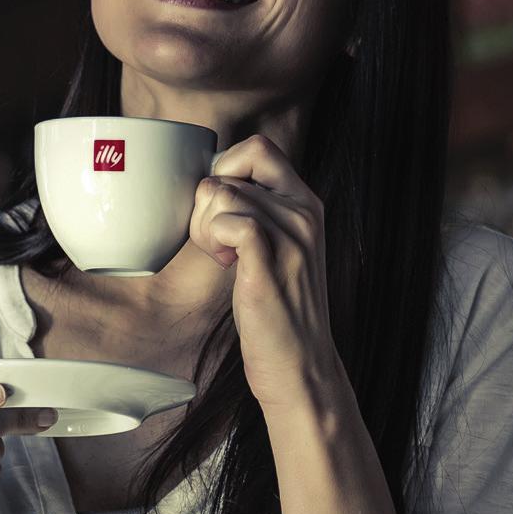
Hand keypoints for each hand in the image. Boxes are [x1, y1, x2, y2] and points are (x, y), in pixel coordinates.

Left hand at [189, 133, 336, 412]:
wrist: (300, 366)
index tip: (219, 209)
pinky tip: (226, 263)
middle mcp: (304, 212)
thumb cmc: (278, 311)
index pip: (259, 147)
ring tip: (222, 256)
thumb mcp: (278, 248)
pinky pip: (232, 220)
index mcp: (306, 203)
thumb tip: (213, 186)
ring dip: (206, 224)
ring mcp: (292, 236)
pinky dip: (214, 238)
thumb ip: (259, 212)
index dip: (225, 167)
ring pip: (224, 192)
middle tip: (215, 238)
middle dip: (208, 199)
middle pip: (234, 166)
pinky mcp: (271, 263)